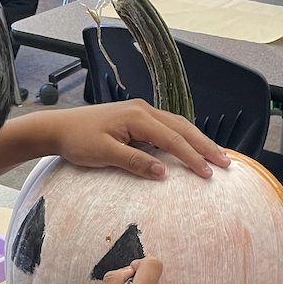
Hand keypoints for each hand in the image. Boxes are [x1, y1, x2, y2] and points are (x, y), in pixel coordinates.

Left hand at [52, 100, 229, 179]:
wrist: (58, 127)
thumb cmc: (78, 140)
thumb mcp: (104, 154)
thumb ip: (134, 162)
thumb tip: (162, 172)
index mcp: (137, 117)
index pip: (173, 139)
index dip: (192, 157)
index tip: (207, 172)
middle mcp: (143, 110)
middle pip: (183, 128)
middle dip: (205, 146)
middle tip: (225, 163)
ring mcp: (141, 113)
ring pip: (177, 126)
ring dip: (197, 141)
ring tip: (215, 156)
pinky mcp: (137, 119)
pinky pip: (167, 127)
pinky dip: (183, 138)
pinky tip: (191, 147)